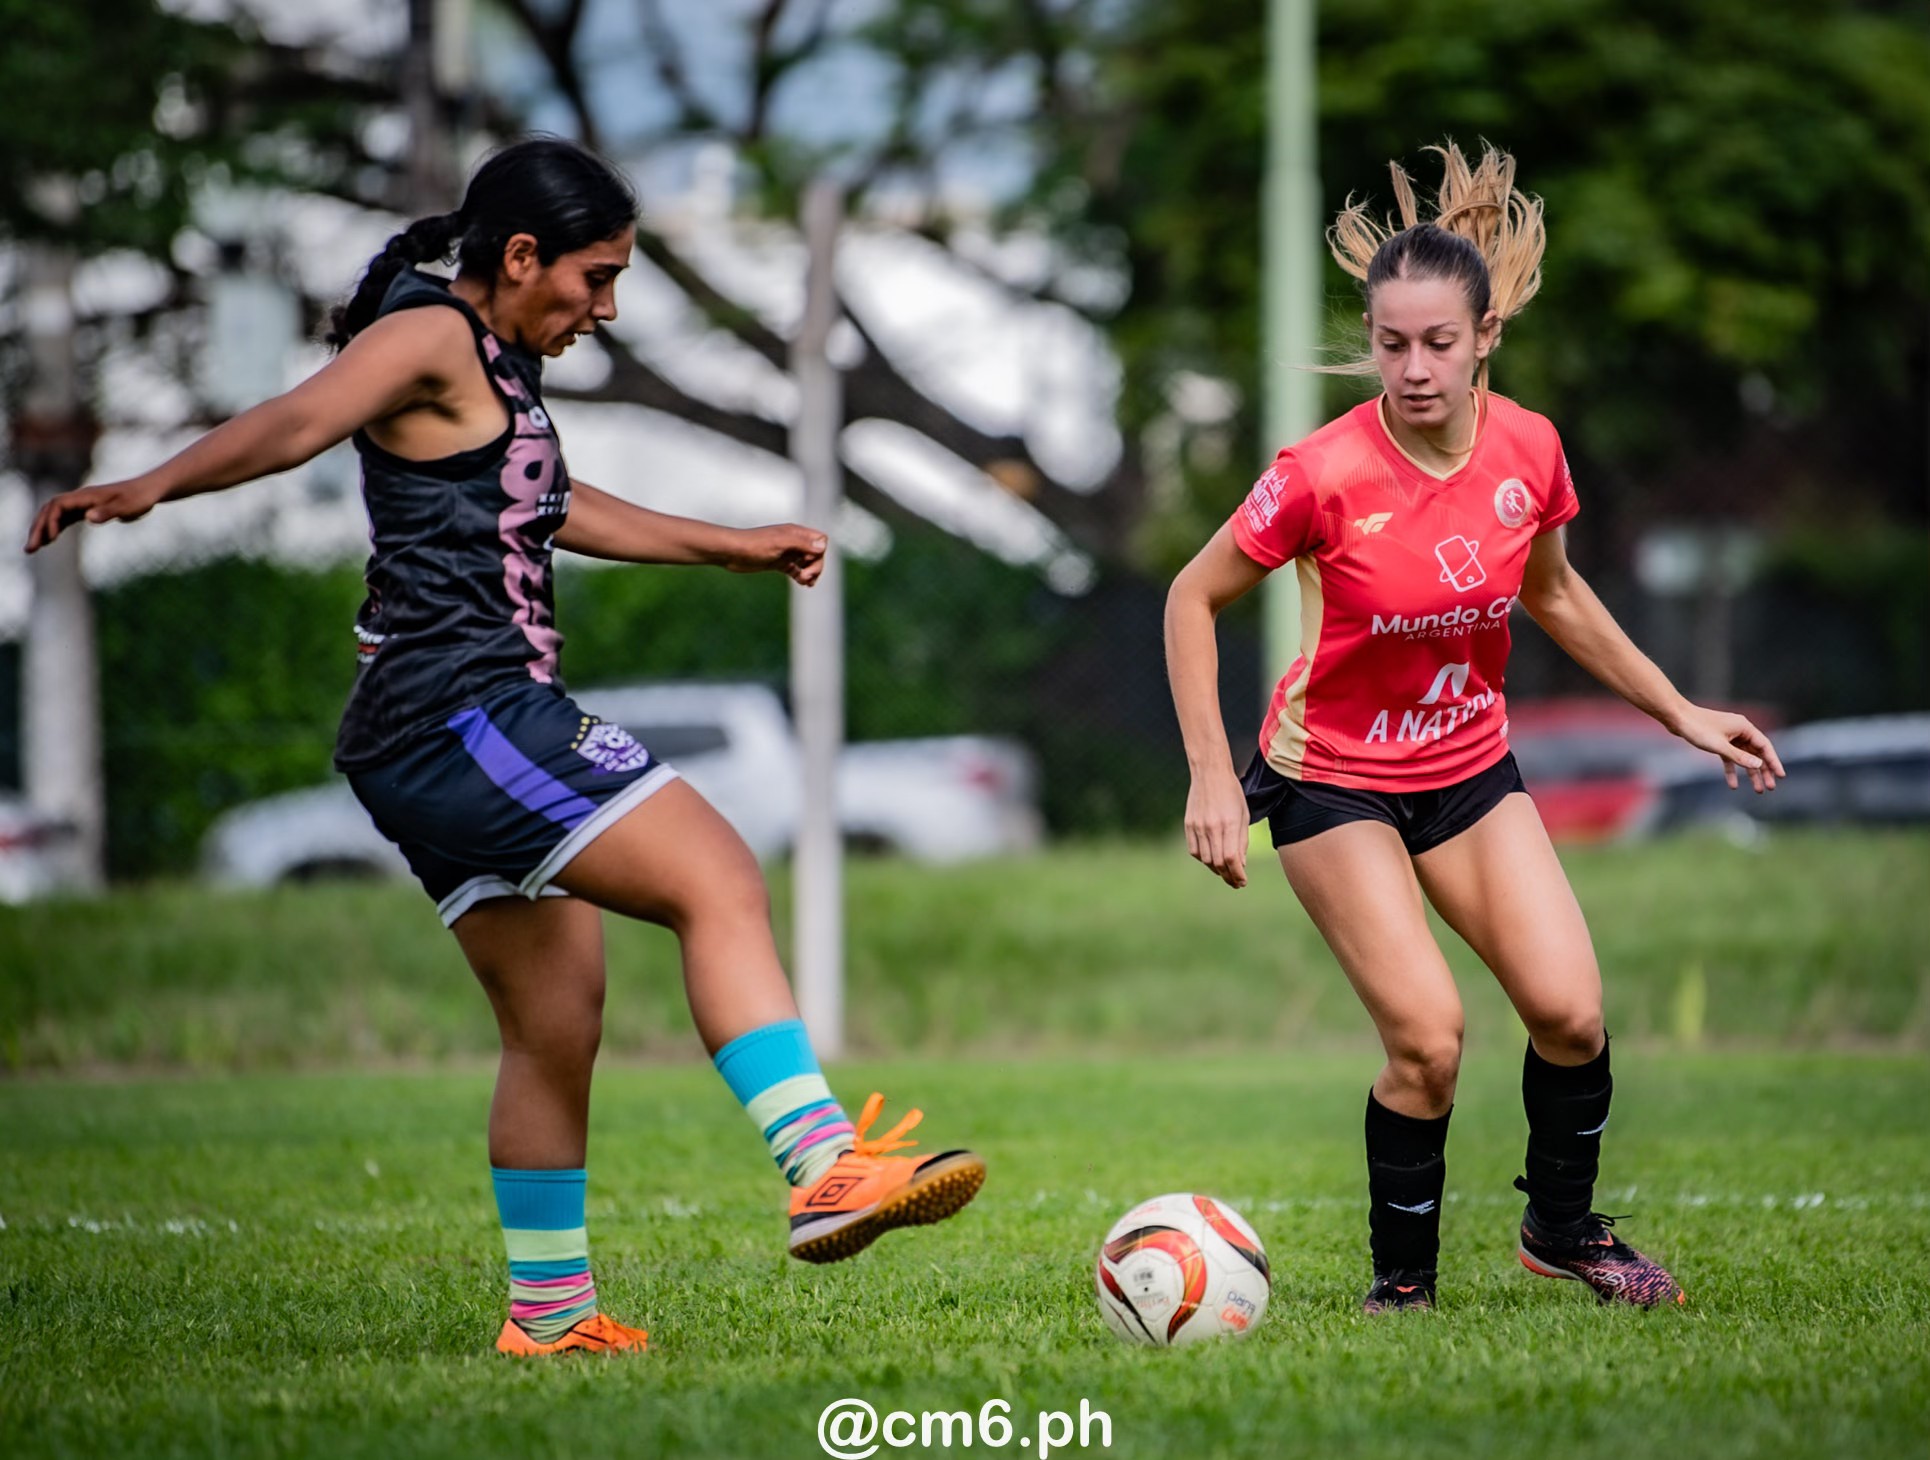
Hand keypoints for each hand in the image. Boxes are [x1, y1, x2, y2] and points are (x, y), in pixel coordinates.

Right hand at [25, 478, 164, 553]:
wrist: (149, 491)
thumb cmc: (140, 498)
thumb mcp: (127, 507)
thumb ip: (108, 512)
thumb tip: (87, 517)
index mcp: (87, 495)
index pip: (58, 505)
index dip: (50, 520)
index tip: (50, 538)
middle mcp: (81, 498)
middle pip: (50, 510)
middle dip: (38, 528)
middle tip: (29, 549)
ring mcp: (83, 504)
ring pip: (55, 515)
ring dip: (43, 530)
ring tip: (32, 549)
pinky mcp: (88, 510)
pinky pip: (65, 519)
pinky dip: (55, 528)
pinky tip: (49, 541)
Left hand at [724, 523, 827, 585]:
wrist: (732, 552)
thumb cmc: (754, 545)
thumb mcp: (780, 544)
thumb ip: (801, 544)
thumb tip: (823, 547)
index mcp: (795, 533)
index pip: (820, 540)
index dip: (819, 553)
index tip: (807, 561)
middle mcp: (793, 541)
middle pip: (815, 553)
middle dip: (815, 566)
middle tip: (806, 578)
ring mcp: (786, 552)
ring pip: (807, 562)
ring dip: (810, 572)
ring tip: (805, 583)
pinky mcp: (778, 562)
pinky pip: (796, 569)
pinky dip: (801, 576)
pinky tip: (801, 583)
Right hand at [1184, 767, 1251, 887]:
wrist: (1210, 773)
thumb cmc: (1232, 793)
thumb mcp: (1243, 815)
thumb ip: (1242, 841)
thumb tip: (1240, 865)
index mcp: (1230, 823)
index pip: (1232, 858)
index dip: (1237, 874)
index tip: (1242, 882)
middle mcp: (1212, 827)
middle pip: (1218, 862)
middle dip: (1228, 876)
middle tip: (1235, 882)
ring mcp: (1198, 826)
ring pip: (1205, 859)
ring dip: (1216, 870)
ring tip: (1225, 872)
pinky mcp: (1188, 825)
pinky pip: (1194, 850)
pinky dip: (1203, 859)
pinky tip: (1211, 858)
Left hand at [1671, 703, 1785, 792]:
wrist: (1676, 717)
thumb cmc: (1697, 728)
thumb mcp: (1719, 746)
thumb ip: (1739, 757)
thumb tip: (1759, 765)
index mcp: (1744, 727)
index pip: (1765, 746)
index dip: (1774, 762)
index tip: (1781, 776)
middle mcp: (1740, 730)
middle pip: (1757, 753)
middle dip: (1764, 771)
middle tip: (1770, 787)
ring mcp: (1729, 735)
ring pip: (1744, 756)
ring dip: (1750, 773)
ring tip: (1757, 789)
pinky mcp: (1718, 740)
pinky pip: (1729, 757)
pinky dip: (1732, 769)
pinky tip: (1733, 784)